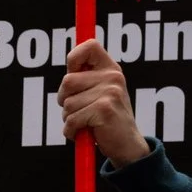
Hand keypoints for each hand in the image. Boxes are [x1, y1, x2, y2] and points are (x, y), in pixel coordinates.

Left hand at [59, 40, 150, 166]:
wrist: (127, 145)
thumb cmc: (106, 119)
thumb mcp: (99, 93)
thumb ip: (85, 78)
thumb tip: (70, 64)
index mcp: (111, 69)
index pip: (89, 46)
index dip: (74, 57)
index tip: (73, 72)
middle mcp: (112, 77)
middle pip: (67, 81)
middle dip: (64, 100)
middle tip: (78, 110)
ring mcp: (109, 93)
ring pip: (67, 104)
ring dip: (69, 118)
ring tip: (86, 122)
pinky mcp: (103, 110)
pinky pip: (71, 120)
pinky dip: (71, 131)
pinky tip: (85, 133)